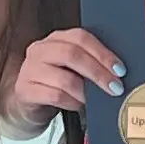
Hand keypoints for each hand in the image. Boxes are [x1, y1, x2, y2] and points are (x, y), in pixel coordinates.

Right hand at [8, 28, 122, 125]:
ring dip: (86, 92)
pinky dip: (72, 102)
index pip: (81, 37)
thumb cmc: (57, 83)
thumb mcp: (72, 68)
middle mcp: (40, 49)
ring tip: (97, 100)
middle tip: (115, 87)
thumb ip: (90, 62)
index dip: (102, 53)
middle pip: (72, 54)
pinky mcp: (25, 90)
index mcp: (56, 38)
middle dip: (98, 72)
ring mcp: (30, 69)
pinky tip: (79, 106)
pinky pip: (55, 96)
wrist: (30, 103)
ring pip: (65, 79)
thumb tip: (118, 72)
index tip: (120, 70)